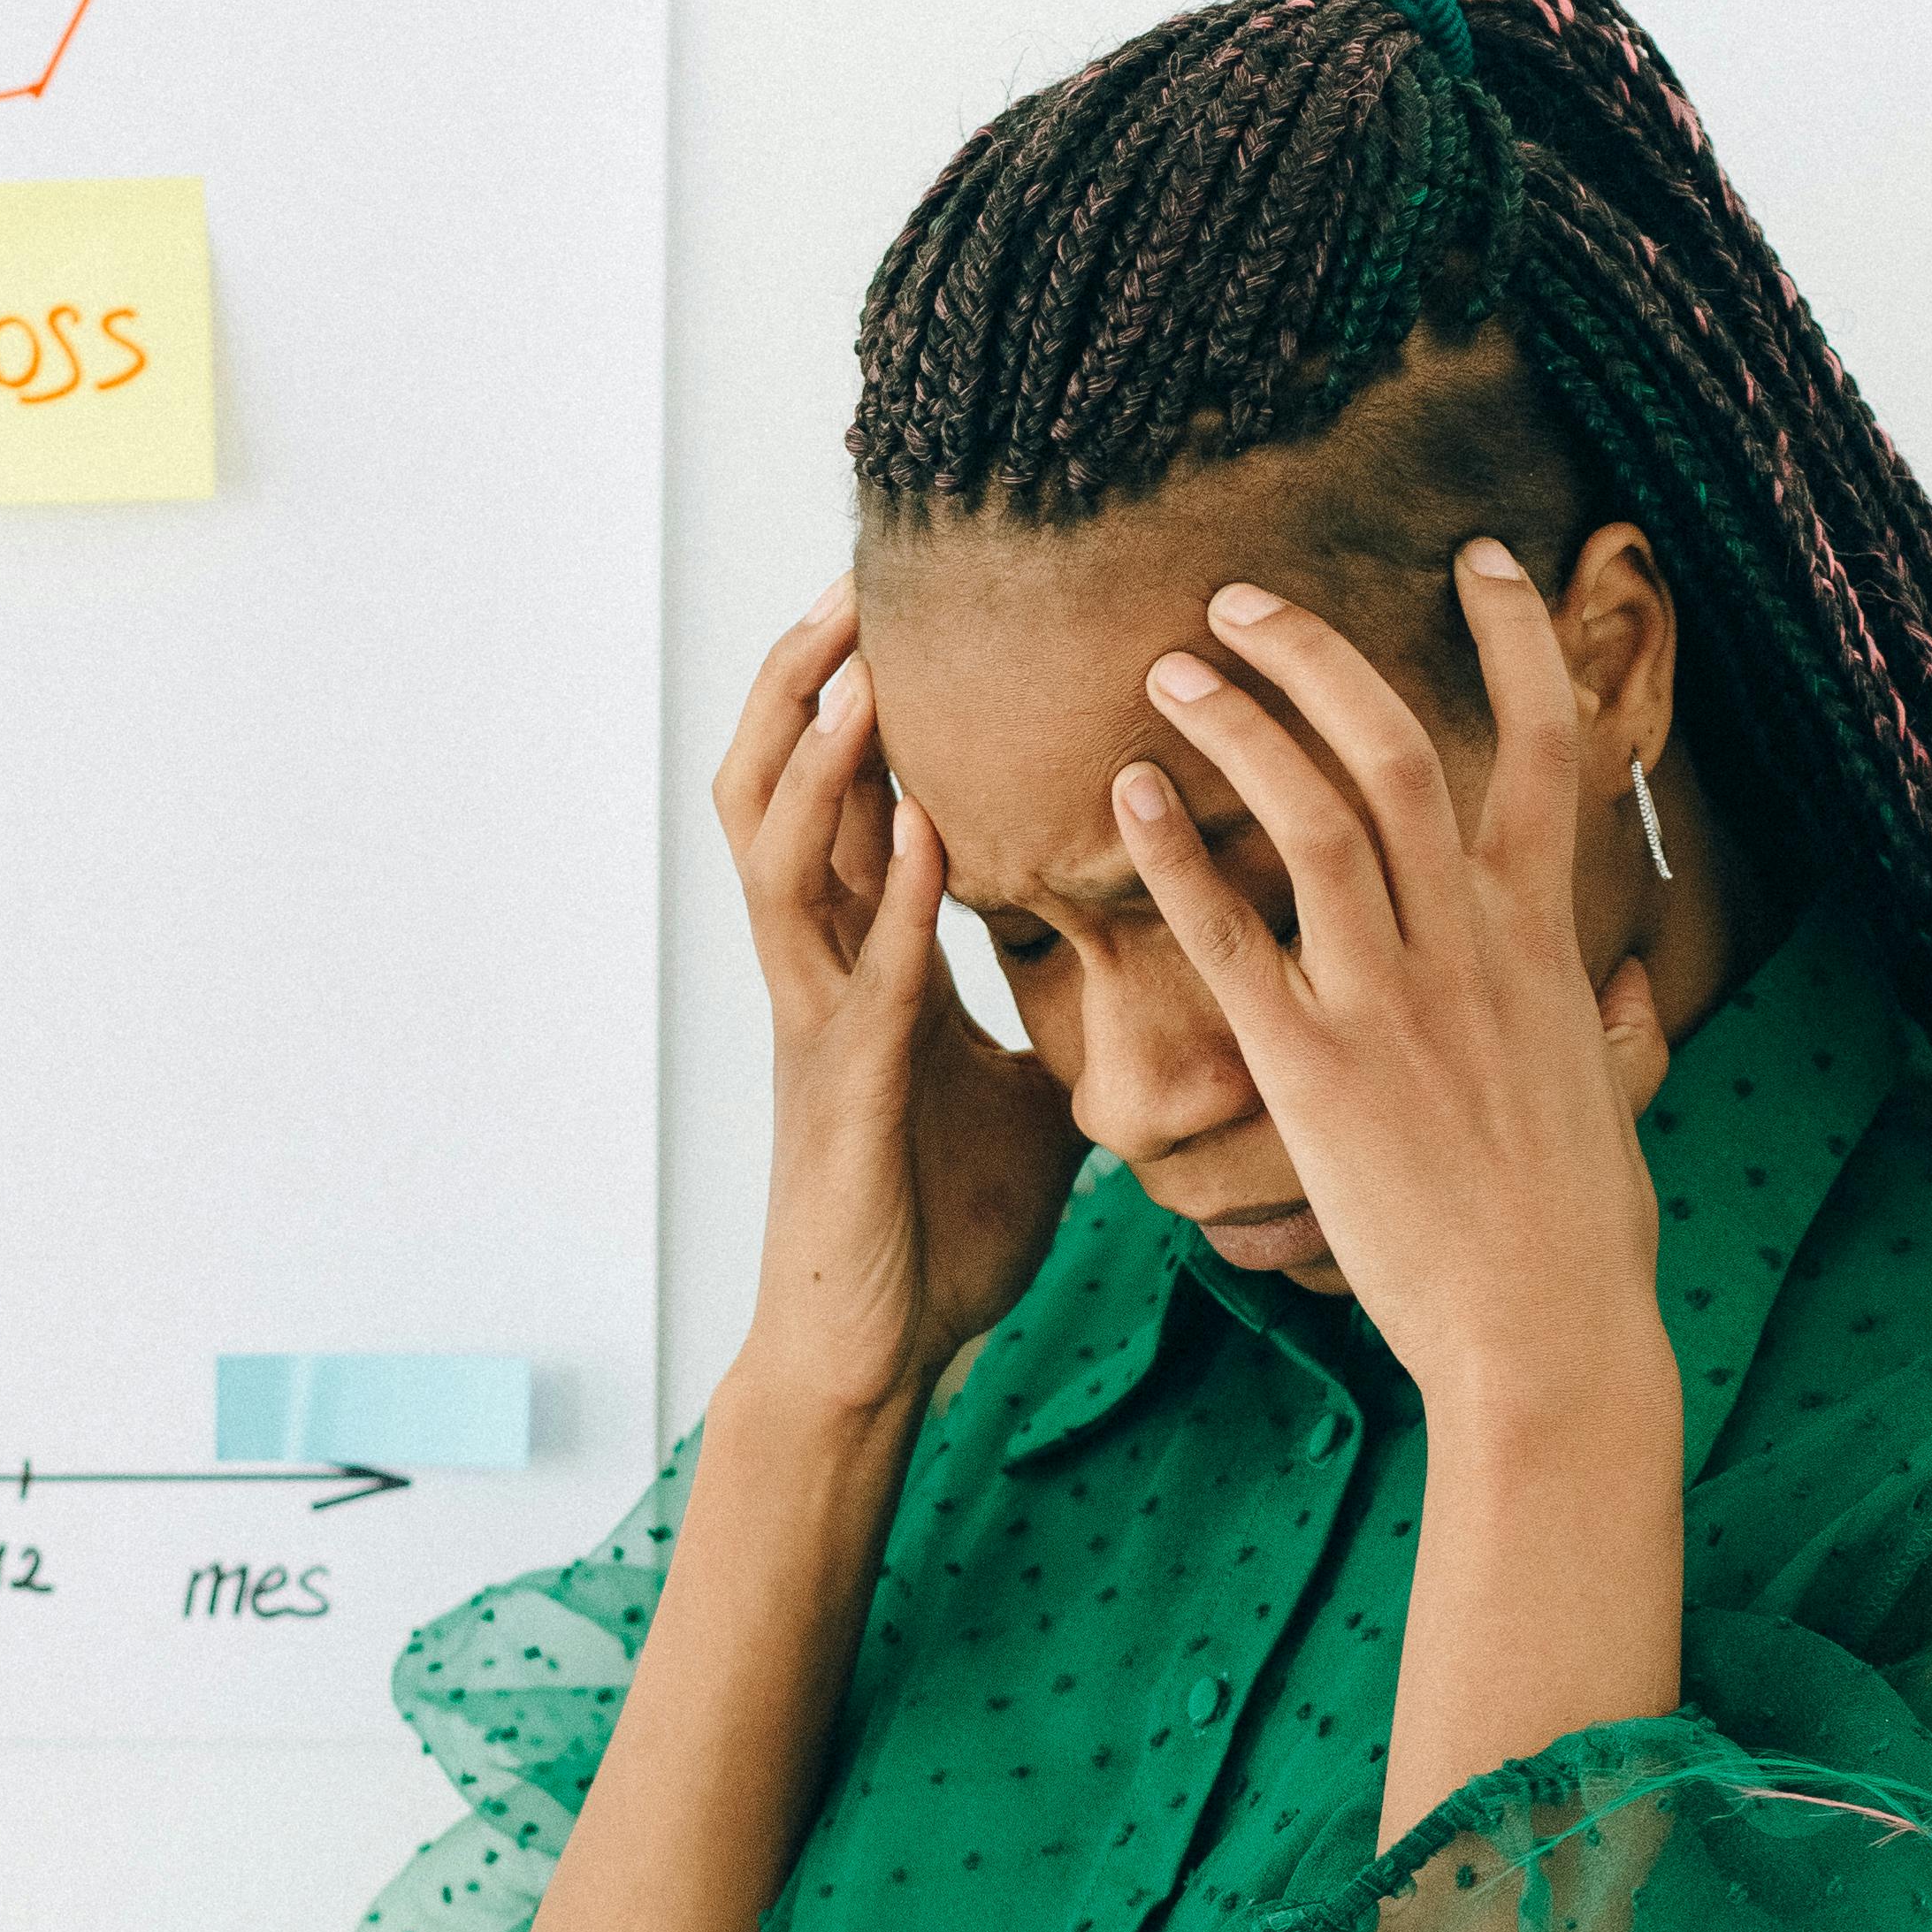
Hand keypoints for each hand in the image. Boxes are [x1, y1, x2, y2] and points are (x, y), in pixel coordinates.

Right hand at [713, 579, 1085, 1423]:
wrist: (879, 1353)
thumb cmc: (942, 1227)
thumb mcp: (1023, 1090)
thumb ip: (1056, 1007)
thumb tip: (1156, 953)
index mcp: (865, 962)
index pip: (843, 794)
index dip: (853, 692)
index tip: (900, 594)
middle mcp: (824, 972)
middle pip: (775, 785)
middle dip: (806, 679)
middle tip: (858, 579)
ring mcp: (819, 1025)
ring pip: (780, 855)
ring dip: (823, 757)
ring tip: (868, 663)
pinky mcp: (840, 1092)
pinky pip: (856, 973)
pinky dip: (889, 894)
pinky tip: (927, 827)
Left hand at [1116, 550, 1680, 1442]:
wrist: (1543, 1334)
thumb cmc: (1582, 1235)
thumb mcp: (1618, 1107)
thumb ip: (1616, 1030)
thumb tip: (1635, 989)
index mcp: (1544, 940)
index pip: (1547, 744)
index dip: (1516, 637)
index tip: (1481, 558)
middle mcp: (1471, 948)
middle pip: (1398, 747)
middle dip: (1320, 655)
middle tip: (1242, 599)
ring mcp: (1391, 1002)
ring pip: (1318, 813)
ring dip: (1240, 724)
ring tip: (1173, 669)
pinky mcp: (1314, 1074)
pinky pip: (1234, 939)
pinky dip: (1179, 858)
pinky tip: (1129, 798)